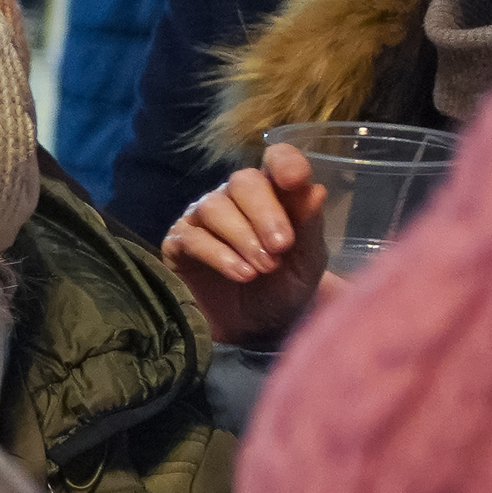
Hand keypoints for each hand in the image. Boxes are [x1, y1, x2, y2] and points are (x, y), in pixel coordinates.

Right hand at [159, 150, 327, 349]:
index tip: (294, 180)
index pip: (276, 160)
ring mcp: (202, 220)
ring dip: (243, 237)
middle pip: (242, 181)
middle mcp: (235, 200)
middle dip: (264, 212)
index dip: (284, 162)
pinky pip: (192, 237)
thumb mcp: (307, 262)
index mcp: (274, 195)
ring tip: (262, 269)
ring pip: (215, 207)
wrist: (254, 332)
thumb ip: (308, 226)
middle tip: (281, 246)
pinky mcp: (177, 245)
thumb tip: (314, 189)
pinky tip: (241, 274)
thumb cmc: (284, 291)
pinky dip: (219, 254)